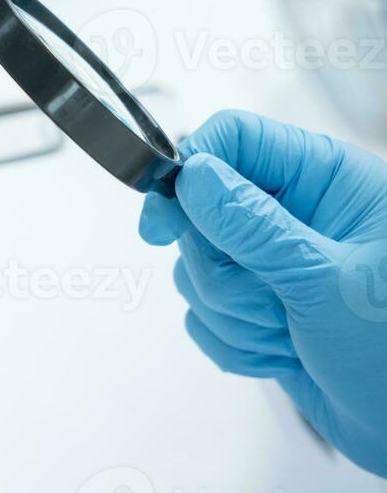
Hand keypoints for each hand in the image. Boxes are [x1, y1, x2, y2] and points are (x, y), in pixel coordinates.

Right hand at [139, 110, 386, 476]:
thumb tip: (193, 178)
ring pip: (195, 270)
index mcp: (328, 181)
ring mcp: (274, 263)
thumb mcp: (326, 282)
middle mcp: (297, 214)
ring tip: (290, 334)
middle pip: (200, 211)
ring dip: (234, 314)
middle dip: (220, 270)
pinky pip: (202, 315)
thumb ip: (253, 227)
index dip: (191, 169)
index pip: (235, 139)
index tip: (165, 218)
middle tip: (270, 298)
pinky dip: (236, 343)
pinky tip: (284, 354)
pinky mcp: (257, 307)